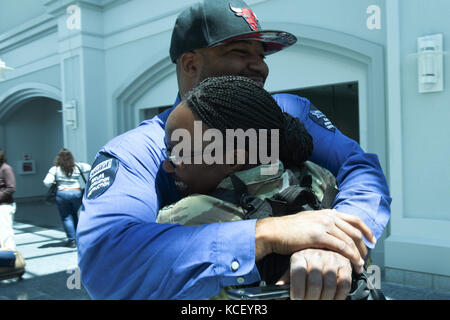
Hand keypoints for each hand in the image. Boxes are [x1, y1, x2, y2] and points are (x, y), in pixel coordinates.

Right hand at [255, 209, 374, 272]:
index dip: (366, 230)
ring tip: (360, 266)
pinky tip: (353, 264)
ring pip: (350, 240)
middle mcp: (327, 216)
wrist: (274, 232)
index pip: (354, 219)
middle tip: (366, 258)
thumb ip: (322, 224)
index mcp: (327, 212)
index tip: (372, 240)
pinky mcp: (318, 235)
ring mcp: (323, 224)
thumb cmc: (288, 230)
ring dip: (358, 255)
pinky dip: (350, 256)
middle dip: (364, 246)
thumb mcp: (309, 222)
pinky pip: (341, 246)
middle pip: (355, 231)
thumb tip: (333, 232)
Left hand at [276, 249, 352, 299]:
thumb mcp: (293, 269)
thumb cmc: (305, 264)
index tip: (296, 300)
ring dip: (325, 299)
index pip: (299, 272)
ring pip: (330, 284)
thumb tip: (278, 294)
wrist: (323, 249)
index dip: (298, 289)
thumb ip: (287, 281)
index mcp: (300, 255)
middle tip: (308, 303)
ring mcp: (332, 258)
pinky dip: (339, 296)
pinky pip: (344, 284)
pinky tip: (333, 299)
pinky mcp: (345, 265)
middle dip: (311, 298)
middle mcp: (316, 255)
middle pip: (315, 281)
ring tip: (320, 302)